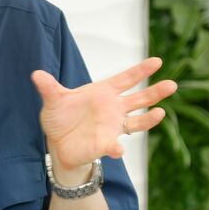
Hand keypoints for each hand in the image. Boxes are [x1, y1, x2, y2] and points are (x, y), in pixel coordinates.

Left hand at [33, 57, 175, 170]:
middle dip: (155, 92)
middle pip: (139, 98)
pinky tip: (116, 148)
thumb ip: (48, 87)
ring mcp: (113, 126)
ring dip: (149, 119)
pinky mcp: (106, 144)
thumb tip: (36, 74)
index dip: (140, 71)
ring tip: (160, 113)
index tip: (157, 61)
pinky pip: (115, 145)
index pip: (125, 79)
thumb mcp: (53, 100)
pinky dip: (116, 147)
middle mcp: (113, 108)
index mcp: (103, 92)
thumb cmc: (60, 117)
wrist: (58, 142)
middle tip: (172, 84)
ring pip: (137, 122)